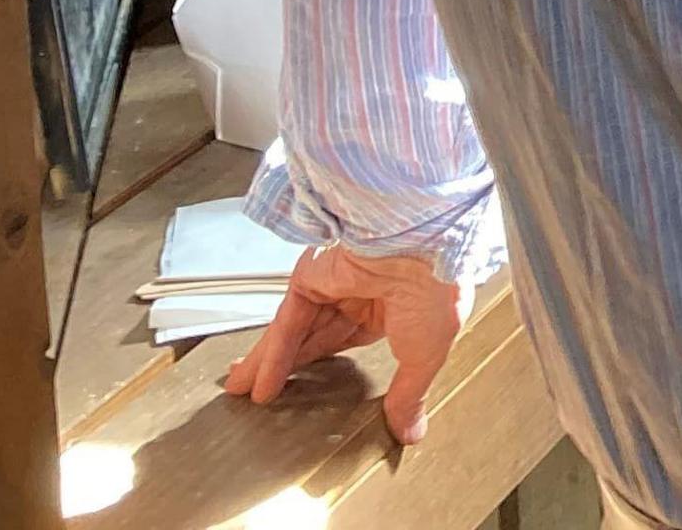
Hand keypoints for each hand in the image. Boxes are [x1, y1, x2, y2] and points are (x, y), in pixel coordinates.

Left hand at [219, 246, 467, 443]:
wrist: (423, 250)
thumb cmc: (438, 292)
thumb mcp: (425, 356)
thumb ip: (408, 395)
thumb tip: (411, 432)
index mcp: (395, 308)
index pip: (355, 339)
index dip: (334, 364)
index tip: (318, 389)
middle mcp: (361, 294)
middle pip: (318, 337)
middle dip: (293, 366)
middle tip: (268, 393)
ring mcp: (333, 285)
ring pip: (296, 332)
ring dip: (270, 365)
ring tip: (243, 394)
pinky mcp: (310, 279)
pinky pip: (287, 323)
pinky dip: (271, 355)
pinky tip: (257, 383)